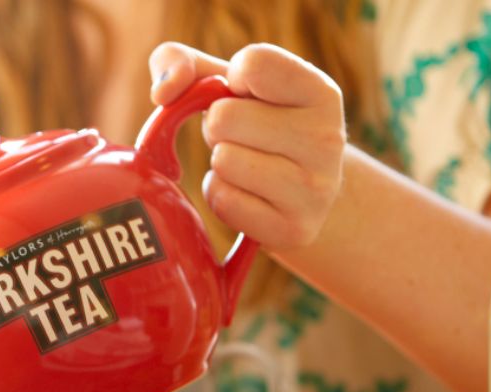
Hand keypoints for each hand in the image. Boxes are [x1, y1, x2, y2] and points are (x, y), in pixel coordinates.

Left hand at [149, 42, 344, 248]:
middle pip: (223, 118)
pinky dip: (221, 195)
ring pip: (223, 161)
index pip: (253, 64)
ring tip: (248, 163)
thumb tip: (162, 93)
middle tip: (244, 137)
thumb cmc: (256, 124)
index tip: (247, 94)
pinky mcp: (293, 230)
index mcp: (320, 93)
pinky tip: (247, 194)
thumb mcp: (228, 82)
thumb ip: (181, 62)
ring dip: (221, 163)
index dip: (231, 80)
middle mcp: (327, 139)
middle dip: (218, 127)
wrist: (303, 194)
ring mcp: (315, 189)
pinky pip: (223, 201)